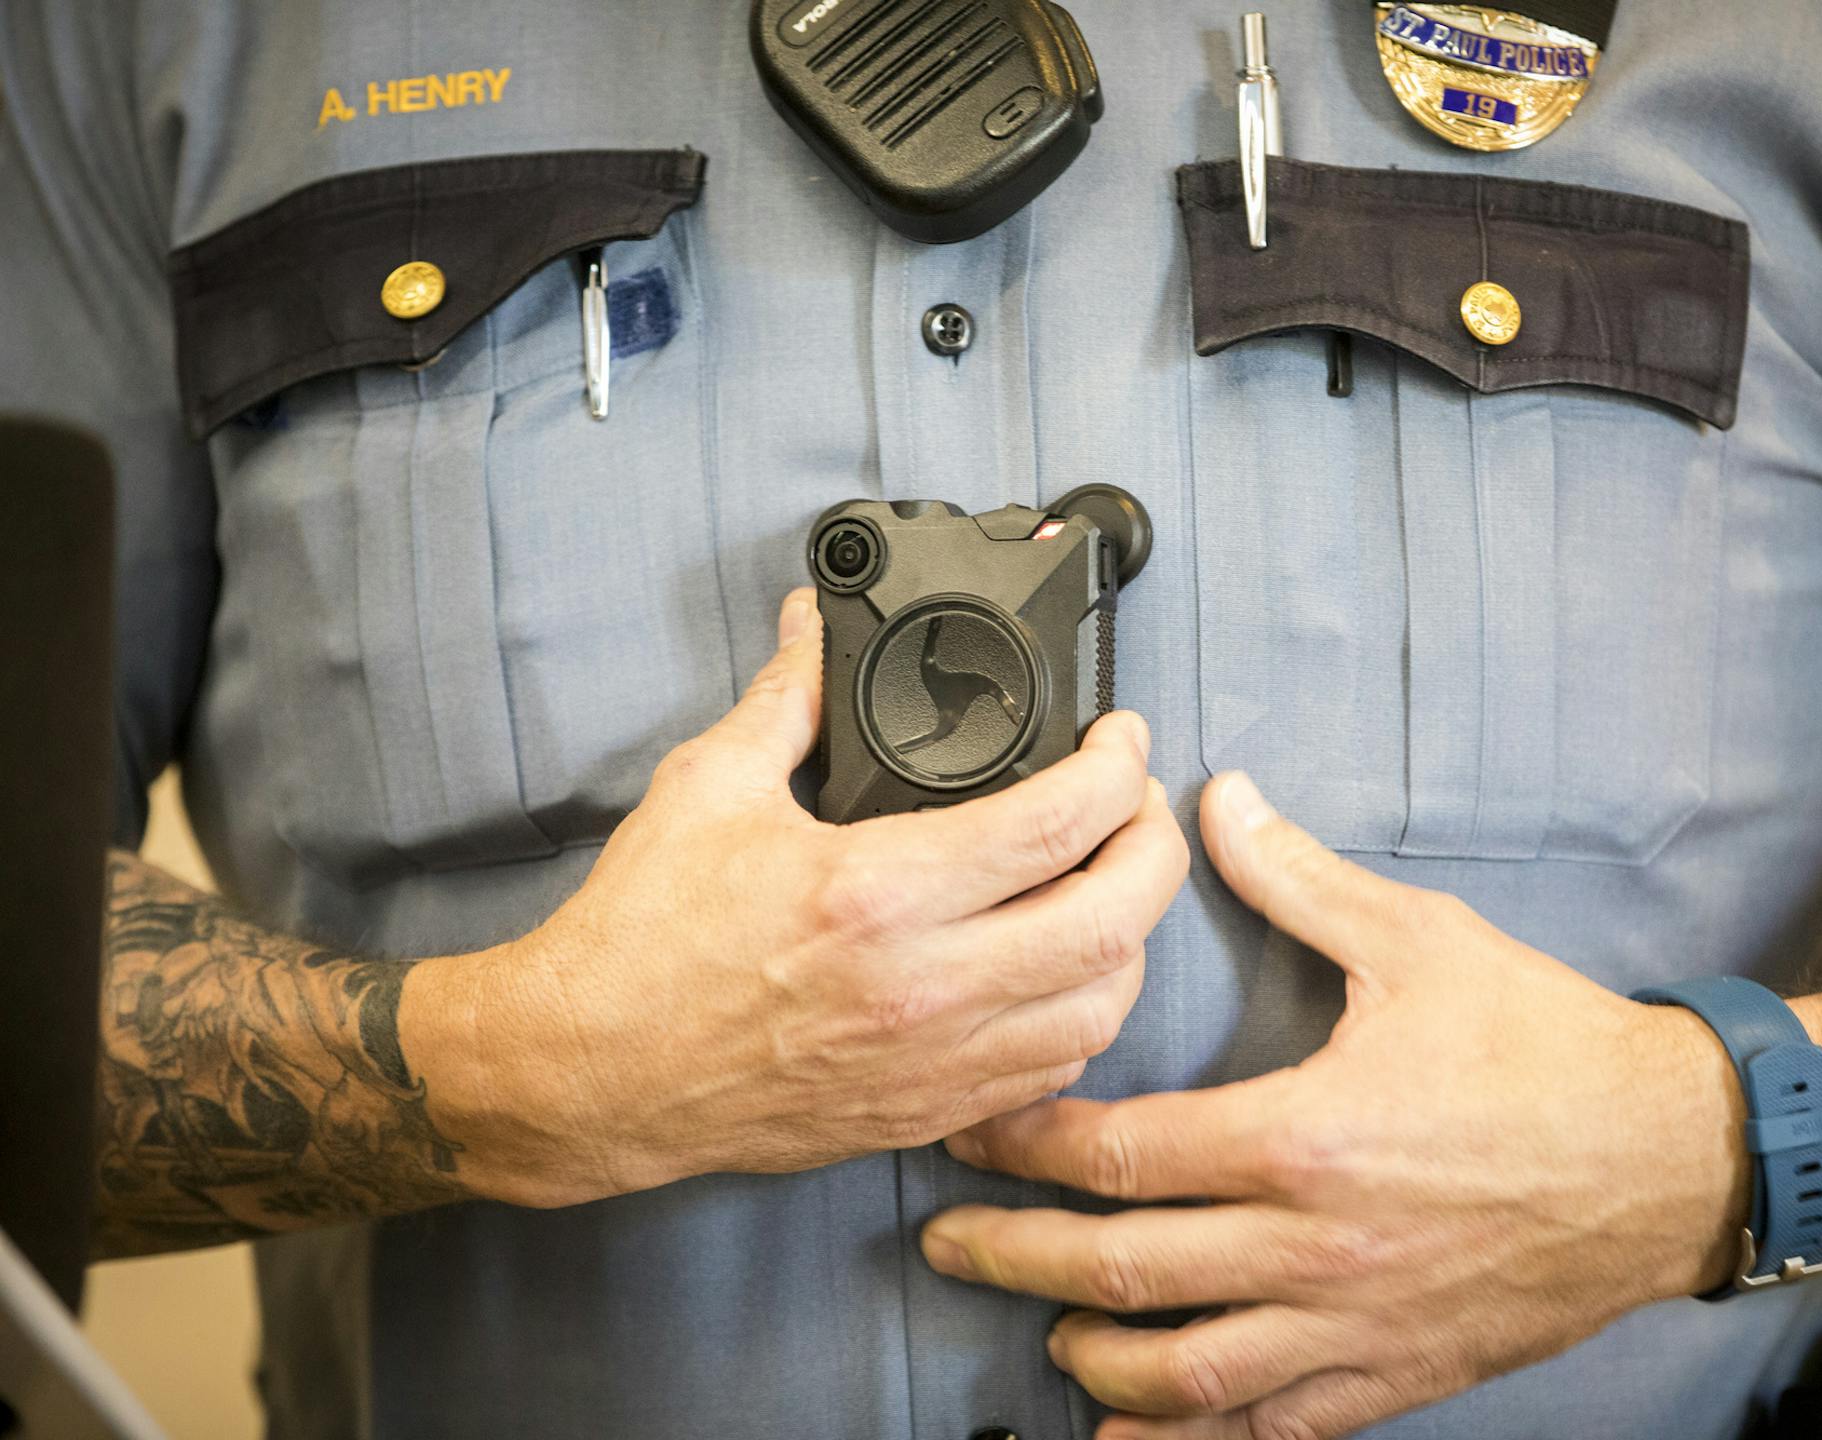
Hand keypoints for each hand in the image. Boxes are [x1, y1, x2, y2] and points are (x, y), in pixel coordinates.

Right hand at [407, 588, 1189, 1207]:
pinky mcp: (924, 1111)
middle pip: (1117, 919)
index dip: (1118, 765)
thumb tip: (815, 625)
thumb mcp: (708, 788)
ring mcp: (931, 1061)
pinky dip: (1084, 1016)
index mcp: (876, 892)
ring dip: (1132, 938)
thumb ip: (785, 699)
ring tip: (1109, 885)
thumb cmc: (639, 943)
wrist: (589, 1074)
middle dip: (1157, 846)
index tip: (1118, 738)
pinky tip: (1062, 971)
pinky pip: (1054, 1072)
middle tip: (1138, 804)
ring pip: (1105, 1007)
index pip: (1058, 823)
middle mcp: (922, 984)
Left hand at [918, 771, 1749, 1438]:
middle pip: (1124, 1269)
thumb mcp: (1419, 943)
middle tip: (944, 1243)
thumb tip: (1219, 802)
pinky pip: (1276, 1428)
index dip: (1027, 1144)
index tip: (970, 1129)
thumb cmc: (1547, 1045)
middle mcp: (1314, 1245)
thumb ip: (1300, 878)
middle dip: (1015, 1257)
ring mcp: (1354, 1324)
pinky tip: (1141, 1435)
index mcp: (1305, 1135)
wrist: (1672, 1157)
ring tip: (1043, 1335)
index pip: (1123, 1153)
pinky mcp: (1397, 1372)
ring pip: (1188, 1372)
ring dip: (1094, 1360)